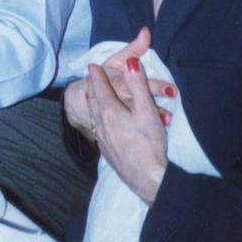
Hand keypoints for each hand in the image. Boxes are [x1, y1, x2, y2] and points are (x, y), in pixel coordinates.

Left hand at [86, 57, 169, 203]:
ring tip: (92, 96)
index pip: (100, 88)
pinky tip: (101, 123)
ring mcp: (103, 140)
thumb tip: (130, 62)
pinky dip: (98, 119)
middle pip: (93, 101)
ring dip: (93, 103)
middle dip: (92, 87)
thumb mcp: (146, 110)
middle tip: (90, 77)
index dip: (97, 75)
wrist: (149, 180)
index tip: (92, 66)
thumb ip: (138, 85)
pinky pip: (98, 129)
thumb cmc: (150, 144)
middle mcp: (101, 125)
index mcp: (109, 111)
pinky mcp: (108, 152)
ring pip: (94, 116)